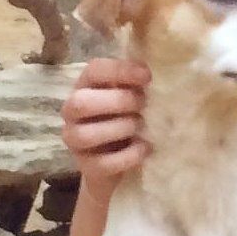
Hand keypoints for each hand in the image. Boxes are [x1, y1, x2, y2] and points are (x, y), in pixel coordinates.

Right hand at [60, 57, 151, 186]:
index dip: (120, 71)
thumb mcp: (131, 95)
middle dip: (117, 101)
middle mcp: (72, 111)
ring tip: (140, 127)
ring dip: (120, 128)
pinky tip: (144, 148)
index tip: (147, 76)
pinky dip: (128, 156)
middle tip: (142, 104)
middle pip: (81, 103)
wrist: (118, 161)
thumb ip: (137, 82)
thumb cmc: (126, 117)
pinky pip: (103, 163)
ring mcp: (75, 140)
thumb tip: (164, 68)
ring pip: (86, 135)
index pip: (94, 70)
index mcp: (86, 85)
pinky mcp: (86, 166)